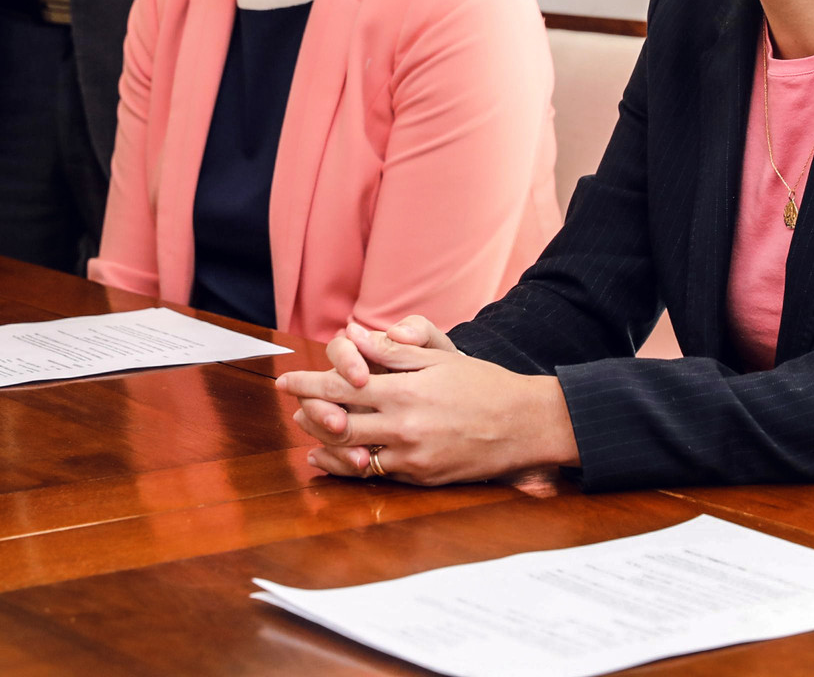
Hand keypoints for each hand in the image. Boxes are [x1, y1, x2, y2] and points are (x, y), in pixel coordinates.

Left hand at [275, 320, 578, 485]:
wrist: (525, 425)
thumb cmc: (484, 385)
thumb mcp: (441, 357)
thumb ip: (395, 350)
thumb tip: (356, 335)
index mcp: (406, 391)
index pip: (343, 387)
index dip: (309, 383)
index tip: (287, 380)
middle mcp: (403, 426)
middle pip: (337, 422)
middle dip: (308, 412)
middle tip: (290, 404)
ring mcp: (411, 457)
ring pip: (351, 453)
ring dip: (323, 442)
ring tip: (308, 430)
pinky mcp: (421, 478)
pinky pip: (375, 474)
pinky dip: (350, 466)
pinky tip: (337, 458)